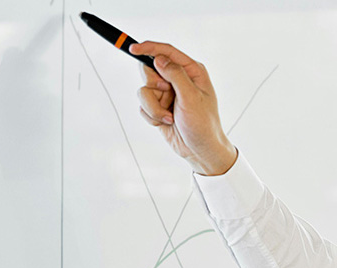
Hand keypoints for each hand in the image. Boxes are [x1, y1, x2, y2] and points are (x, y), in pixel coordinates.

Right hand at [130, 41, 236, 174]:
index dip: (149, 48)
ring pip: (143, 90)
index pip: (167, 52)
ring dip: (153, 107)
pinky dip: (152, 115)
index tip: (133, 48)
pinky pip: (143, 105)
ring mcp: (167, 93)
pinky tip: (167, 122)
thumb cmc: (203, 125)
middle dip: (153, 86)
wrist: (199, 150)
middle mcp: (178, 79)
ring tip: (169, 117)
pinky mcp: (158, 106)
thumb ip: (176, 76)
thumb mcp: (191, 98)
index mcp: (191, 71)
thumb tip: (159, 59)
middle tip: (165, 94)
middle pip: (149, 70)